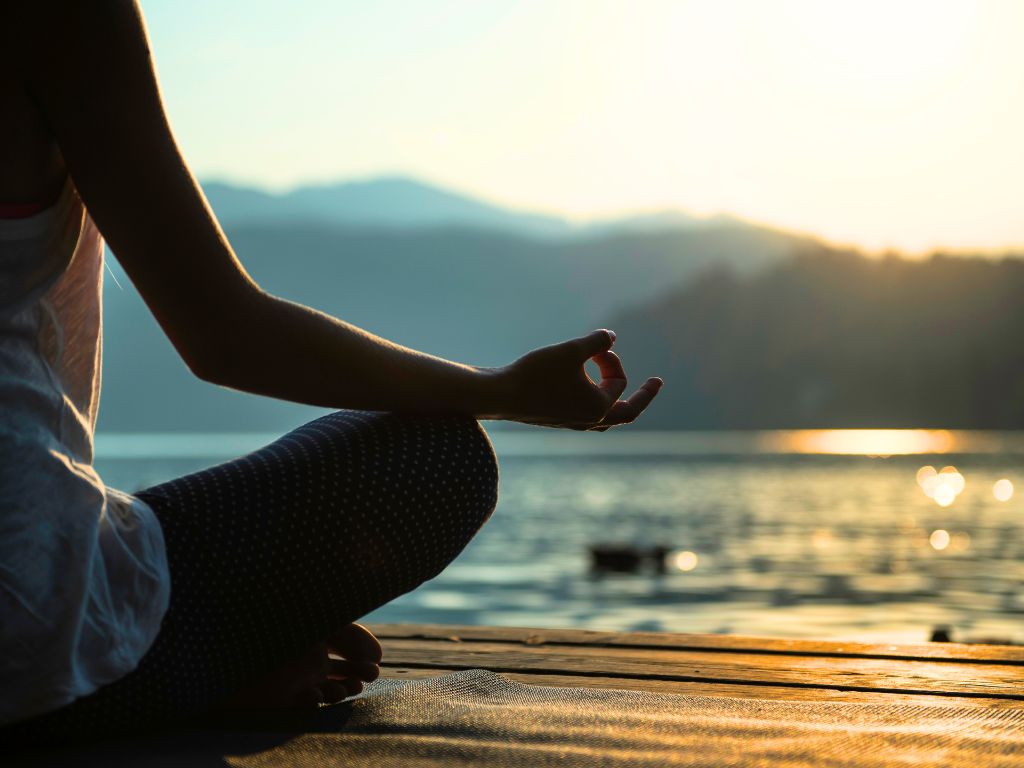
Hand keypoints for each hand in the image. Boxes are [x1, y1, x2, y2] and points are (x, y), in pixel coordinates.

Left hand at [212, 623, 381, 711]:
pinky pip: (299, 708)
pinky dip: (310, 705)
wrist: (234, 633)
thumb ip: (352, 637)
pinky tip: (312, 694)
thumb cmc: (278, 621)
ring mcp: (292, 680)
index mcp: (316, 637)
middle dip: (357, 677)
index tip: (375, 665)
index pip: (347, 650)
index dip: (363, 659)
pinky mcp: (275, 700)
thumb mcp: (322, 621)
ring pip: (325, 692)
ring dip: (338, 692)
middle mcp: (306, 659)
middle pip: (341, 673)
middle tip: (367, 676)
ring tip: (340, 688)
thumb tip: (378, 659)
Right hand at [497, 329, 662, 430]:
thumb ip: (596, 342)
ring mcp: (572, 423)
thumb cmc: (536, 373)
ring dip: (617, 402)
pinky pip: (587, 417)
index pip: (619, 382)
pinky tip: (588, 395)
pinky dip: (596, 403)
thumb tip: (611, 337)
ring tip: (625, 396)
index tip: (595, 347)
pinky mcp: (556, 420)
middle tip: (657, 383)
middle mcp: (588, 421)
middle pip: (626, 413)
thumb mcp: (571, 350)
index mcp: (598, 408)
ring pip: (606, 419)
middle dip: (643, 396)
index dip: (610, 359)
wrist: (498, 395)